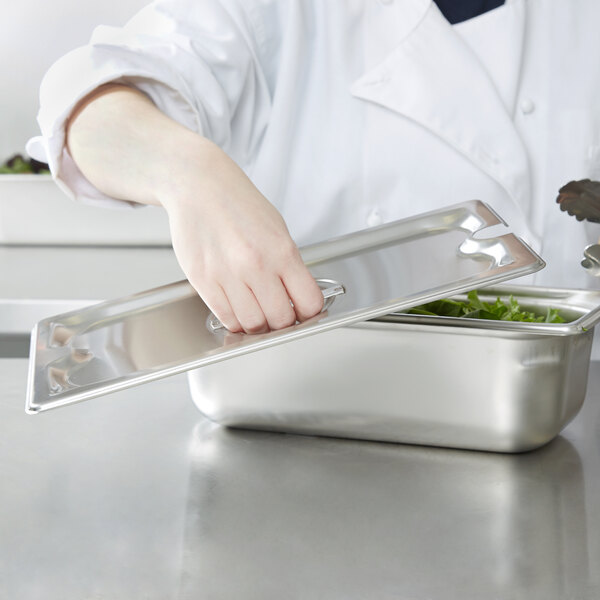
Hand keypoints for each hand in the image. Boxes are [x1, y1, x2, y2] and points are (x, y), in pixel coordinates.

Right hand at [161, 139, 323, 332]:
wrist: (200, 186)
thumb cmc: (238, 204)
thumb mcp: (277, 229)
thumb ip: (290, 264)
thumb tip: (299, 296)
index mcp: (282, 250)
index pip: (309, 302)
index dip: (309, 313)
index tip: (305, 313)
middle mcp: (256, 265)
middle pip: (281, 321)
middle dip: (283, 322)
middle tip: (279, 315)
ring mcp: (227, 275)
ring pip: (253, 326)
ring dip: (259, 326)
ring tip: (258, 312)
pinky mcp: (203, 281)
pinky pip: (226, 318)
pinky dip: (236, 320)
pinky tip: (239, 308)